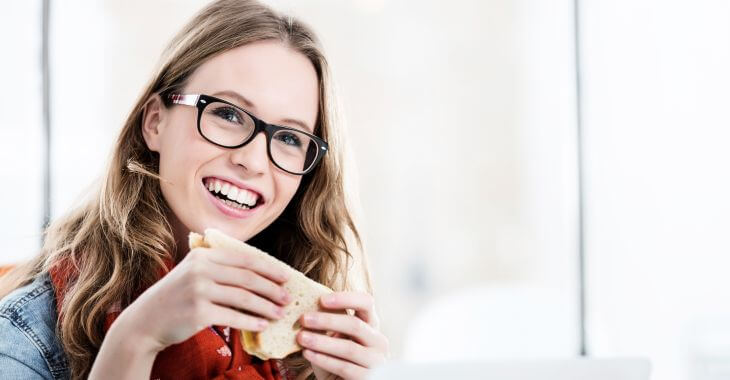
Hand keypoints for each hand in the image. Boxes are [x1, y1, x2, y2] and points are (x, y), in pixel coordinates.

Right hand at [112, 246, 291, 352]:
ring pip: (244, 298)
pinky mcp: (198, 312)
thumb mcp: (195, 272)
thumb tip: (262, 273)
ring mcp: (199, 290)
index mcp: (204, 255)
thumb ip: (221, 267)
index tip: (286, 277)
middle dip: (272, 288)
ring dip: (266, 307)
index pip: (245, 259)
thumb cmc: (178, 297)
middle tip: (287, 297)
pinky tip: (263, 325)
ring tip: (279, 313)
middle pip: (248, 278)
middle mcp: (201, 269)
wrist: (147, 320)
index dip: (269, 268)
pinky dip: (251, 322)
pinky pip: (234, 317)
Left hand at [297, 292, 388, 379]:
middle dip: (327, 321)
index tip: (321, 299)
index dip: (346, 298)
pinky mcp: (368, 377)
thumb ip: (328, 323)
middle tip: (304, 319)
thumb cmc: (338, 356)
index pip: (366, 302)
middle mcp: (378, 340)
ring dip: (322, 342)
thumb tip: (305, 308)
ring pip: (349, 348)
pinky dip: (324, 359)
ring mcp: (376, 360)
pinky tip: (307, 353)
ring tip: (301, 337)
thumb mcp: (335, 336)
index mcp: (371, 323)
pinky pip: (344, 367)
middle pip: (355, 325)